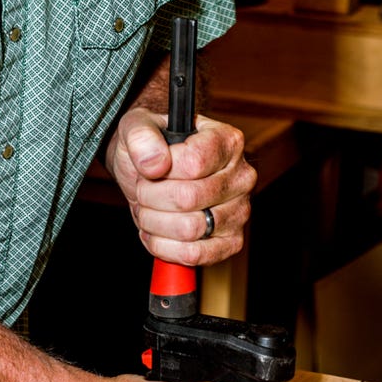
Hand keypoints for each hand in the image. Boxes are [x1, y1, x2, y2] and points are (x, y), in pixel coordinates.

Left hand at [105, 108, 257, 266]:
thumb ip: (142, 136)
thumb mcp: (138, 126)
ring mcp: (240, 213)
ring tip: (147, 212)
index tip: (149, 169)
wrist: (154, 176)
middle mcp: (242, 177)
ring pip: (189, 229)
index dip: (161, 171)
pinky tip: (155, 234)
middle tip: (142, 193)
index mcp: (228, 142)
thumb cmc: (153, 150)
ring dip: (154, 224)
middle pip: (188, 198)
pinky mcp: (231, 243)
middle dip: (151, 199)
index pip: (193, 162)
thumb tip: (154, 164)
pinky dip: (164, 248)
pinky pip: (194, 255)